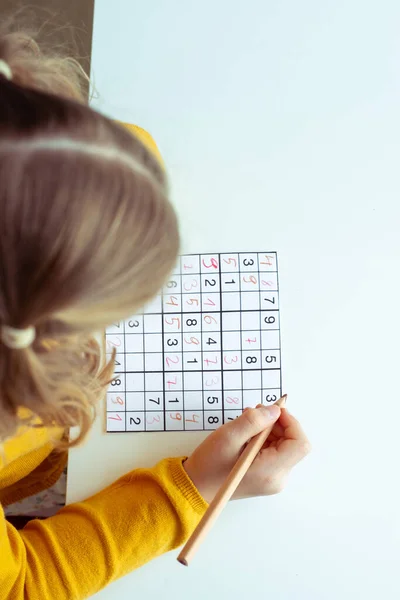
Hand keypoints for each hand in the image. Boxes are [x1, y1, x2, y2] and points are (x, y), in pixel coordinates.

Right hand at [184, 404, 309, 502]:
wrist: (196, 486)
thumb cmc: (209, 465)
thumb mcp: (228, 437)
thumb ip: (254, 421)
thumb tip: (275, 410)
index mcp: (270, 471)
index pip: (300, 444)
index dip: (291, 422)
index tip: (273, 411)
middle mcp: (277, 478)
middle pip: (293, 443)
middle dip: (277, 424)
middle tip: (254, 412)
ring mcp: (273, 479)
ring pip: (284, 445)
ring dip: (269, 429)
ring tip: (246, 423)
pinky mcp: (267, 476)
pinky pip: (275, 452)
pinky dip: (265, 438)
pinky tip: (247, 435)